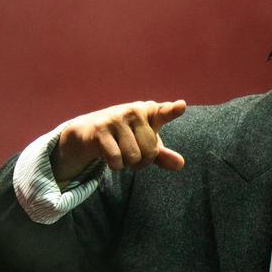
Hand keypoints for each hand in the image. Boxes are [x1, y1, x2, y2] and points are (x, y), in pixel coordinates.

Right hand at [52, 99, 186, 187]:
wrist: (90, 132)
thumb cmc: (126, 136)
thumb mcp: (146, 144)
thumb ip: (163, 155)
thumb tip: (180, 164)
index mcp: (150, 111)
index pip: (165, 112)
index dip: (173, 110)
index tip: (181, 106)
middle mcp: (135, 110)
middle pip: (150, 151)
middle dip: (142, 161)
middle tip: (132, 152)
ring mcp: (117, 117)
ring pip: (133, 157)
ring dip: (127, 164)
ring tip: (120, 152)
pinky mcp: (101, 129)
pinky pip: (117, 159)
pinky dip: (115, 165)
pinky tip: (109, 154)